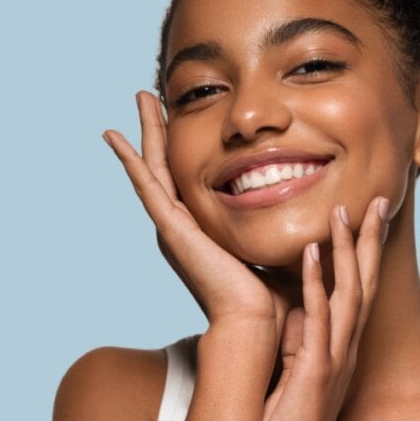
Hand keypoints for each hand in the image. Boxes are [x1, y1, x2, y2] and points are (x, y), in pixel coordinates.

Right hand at [103, 91, 287, 331]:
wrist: (255, 325)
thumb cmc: (270, 299)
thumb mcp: (271, 248)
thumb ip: (277, 227)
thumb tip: (304, 206)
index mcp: (201, 231)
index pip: (188, 177)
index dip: (183, 144)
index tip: (180, 114)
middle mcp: (181, 227)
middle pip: (165, 166)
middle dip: (159, 129)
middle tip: (149, 96)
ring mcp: (172, 227)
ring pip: (153, 168)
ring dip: (145, 131)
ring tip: (138, 99)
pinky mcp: (170, 229)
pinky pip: (146, 186)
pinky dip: (129, 160)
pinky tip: (115, 137)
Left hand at [253, 197, 389, 420]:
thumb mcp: (297, 373)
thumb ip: (301, 340)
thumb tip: (294, 309)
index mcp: (340, 346)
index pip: (358, 289)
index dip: (363, 252)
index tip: (365, 216)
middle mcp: (345, 347)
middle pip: (364, 283)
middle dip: (368, 240)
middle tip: (374, 199)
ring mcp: (335, 357)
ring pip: (348, 294)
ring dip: (347, 251)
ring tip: (343, 210)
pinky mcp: (316, 370)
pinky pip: (319, 319)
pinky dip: (318, 285)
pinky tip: (315, 254)